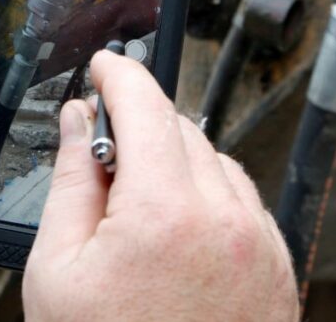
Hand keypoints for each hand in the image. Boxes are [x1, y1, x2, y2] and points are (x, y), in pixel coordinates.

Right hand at [24, 51, 297, 321]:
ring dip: (176, 163)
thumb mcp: (58, 270)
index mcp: (166, 212)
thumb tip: (81, 123)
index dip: (118, 73)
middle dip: (140, 125)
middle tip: (103, 155)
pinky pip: (243, 202)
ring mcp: (260, 245)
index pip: (145, 104)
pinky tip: (175, 234)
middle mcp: (226, 218)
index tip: (104, 66)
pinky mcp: (277, 270)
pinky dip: (209, 197)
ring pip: (216, 162)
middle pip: (181, 129)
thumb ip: (73, 181)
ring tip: (136, 212)